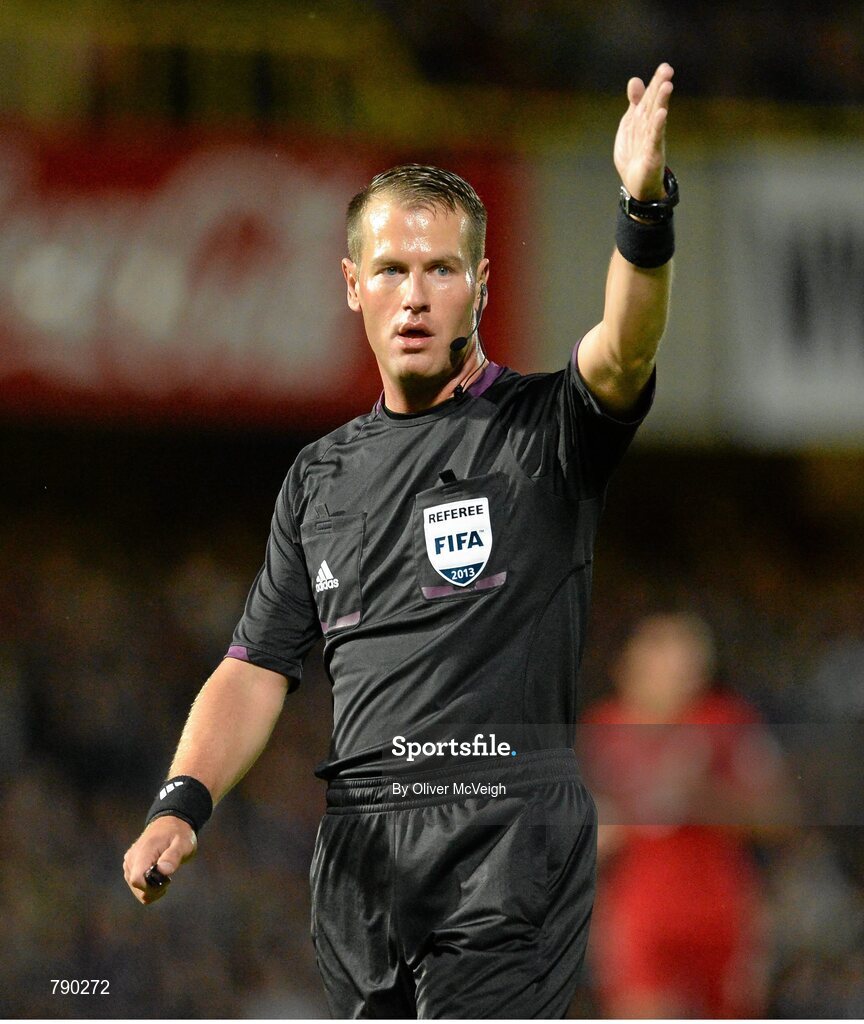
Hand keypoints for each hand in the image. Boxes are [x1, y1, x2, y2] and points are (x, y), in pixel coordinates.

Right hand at [123, 815, 196, 904]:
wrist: (170, 824)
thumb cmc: (178, 834)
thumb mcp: (183, 843)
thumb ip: (173, 856)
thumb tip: (162, 871)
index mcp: (144, 851)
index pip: (137, 879)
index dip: (151, 887)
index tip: (166, 881)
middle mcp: (131, 859)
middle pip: (137, 887)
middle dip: (154, 889)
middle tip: (169, 879)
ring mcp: (129, 863)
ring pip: (136, 890)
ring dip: (152, 889)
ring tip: (164, 876)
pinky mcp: (130, 867)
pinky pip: (136, 887)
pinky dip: (148, 888)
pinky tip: (158, 878)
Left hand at [614, 63, 673, 200]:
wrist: (638, 184)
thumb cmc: (636, 153)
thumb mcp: (630, 125)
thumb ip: (634, 104)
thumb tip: (635, 79)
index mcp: (644, 119)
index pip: (650, 98)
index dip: (655, 83)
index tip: (664, 67)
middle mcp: (650, 127)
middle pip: (655, 104)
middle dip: (660, 87)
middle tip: (667, 69)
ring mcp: (652, 141)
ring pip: (656, 118)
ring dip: (661, 102)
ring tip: (667, 86)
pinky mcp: (653, 155)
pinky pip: (655, 138)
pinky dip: (657, 126)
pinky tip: (661, 114)